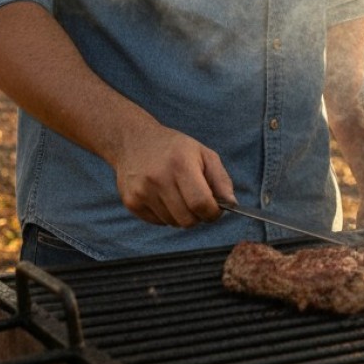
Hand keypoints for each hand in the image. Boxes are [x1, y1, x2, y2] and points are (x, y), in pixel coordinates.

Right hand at [110, 120, 234, 227]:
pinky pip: (158, 223)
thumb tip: (232, 204)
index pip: (201, 203)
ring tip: (178, 194)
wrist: (134, 140)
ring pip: (173, 223)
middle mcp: (158, 179)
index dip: (213, 212)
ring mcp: (142, 192)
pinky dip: (166, 215)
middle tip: (197, 202)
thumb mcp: (203, 154)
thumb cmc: (175, 148)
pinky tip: (163, 196)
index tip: (215, 209)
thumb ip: (221, 179)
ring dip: (181, 215)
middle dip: (198, 216)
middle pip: (187, 220)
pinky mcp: (131, 202)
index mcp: (180, 164)